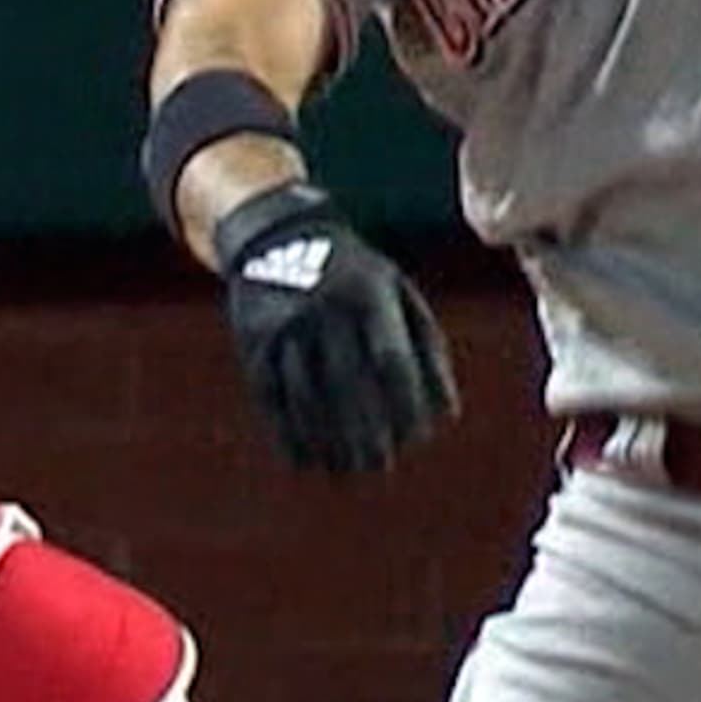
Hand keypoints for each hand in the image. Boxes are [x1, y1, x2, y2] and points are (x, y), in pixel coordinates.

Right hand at [216, 184, 459, 472]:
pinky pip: (271, 397)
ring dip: (328, 440)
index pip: (391, 359)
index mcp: (367, 293)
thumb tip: (447, 413)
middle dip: (366, 430)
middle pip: (348, 383)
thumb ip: (427, 346)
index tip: (418, 436)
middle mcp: (323, 307)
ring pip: (307, 396)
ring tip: (348, 468)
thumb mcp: (396, 290)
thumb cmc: (355, 274)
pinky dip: (287, 434)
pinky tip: (306, 460)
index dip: (407, 403)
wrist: (275, 233)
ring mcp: (284, 325)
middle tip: (381, 463)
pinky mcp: (253, 341)